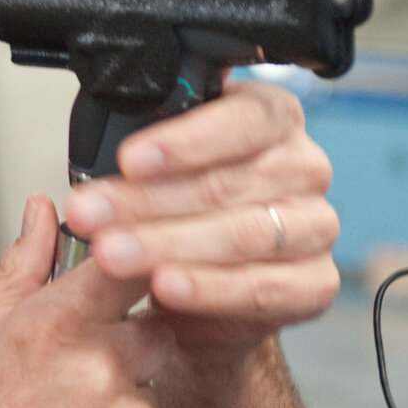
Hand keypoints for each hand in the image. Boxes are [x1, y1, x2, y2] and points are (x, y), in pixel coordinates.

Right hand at [0, 198, 179, 407]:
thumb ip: (19, 270)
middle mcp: (100, 370)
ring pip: (152, 384)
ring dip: (125, 400)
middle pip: (151, 323)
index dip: (135, 256)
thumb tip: (42, 209)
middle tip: (76, 381)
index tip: (132, 259)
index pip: (124, 258)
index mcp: (50, 328)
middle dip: (125, 342)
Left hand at [63, 79, 339, 358]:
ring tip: (112, 255)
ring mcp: (317, 226)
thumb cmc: (183, 209)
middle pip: (227, 183)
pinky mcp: (316, 283)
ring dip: (167, 245)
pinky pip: (261, 288)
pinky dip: (207, 289)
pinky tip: (165, 287)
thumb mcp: (161, 166)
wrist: (205, 288)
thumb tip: (109, 154)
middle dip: (147, 201)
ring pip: (241, 235)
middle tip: (90, 216)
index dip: (182, 142)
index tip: (127, 160)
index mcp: (274, 119)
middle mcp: (304, 167)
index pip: (241, 120)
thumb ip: (147, 152)